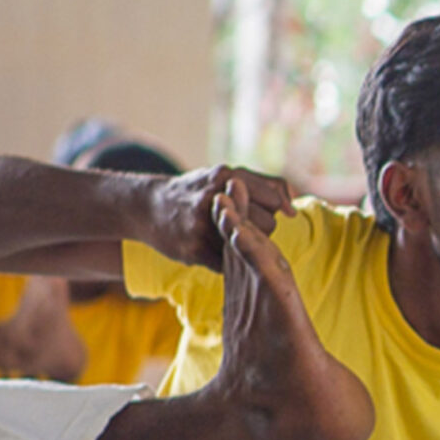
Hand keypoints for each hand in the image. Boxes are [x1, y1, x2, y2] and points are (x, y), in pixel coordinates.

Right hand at [153, 166, 293, 267]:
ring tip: (223, 235)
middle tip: (238, 226)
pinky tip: (211, 248)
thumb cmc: (197, 191)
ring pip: (250, 247)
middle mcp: (214, 197)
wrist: (146, 206)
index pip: (274, 202)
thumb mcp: (227, 177)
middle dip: (260, 230)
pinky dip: (225, 260)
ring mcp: (201, 225)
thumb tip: (293, 212)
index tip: (254, 210)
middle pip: (268, 226)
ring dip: (243, 246)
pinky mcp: (191, 249)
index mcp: (226, 176)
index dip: (269, 210)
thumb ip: (267, 186)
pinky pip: (228, 264)